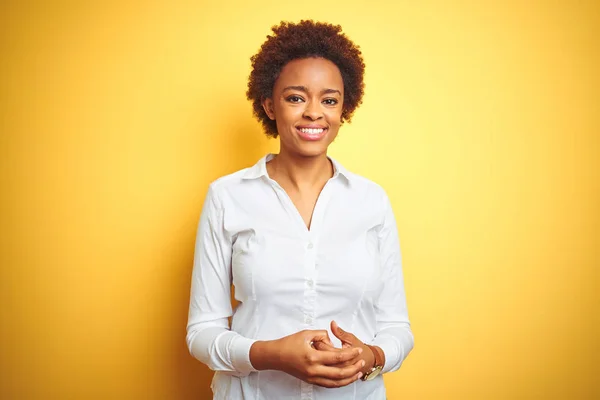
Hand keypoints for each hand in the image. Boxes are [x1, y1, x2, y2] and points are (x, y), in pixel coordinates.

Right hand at [250, 329, 365, 387]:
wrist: (275, 357)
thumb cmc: (288, 343)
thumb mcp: (306, 334)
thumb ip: (321, 334)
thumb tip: (332, 339)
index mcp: (313, 356)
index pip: (337, 357)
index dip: (350, 354)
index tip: (358, 350)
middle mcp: (313, 370)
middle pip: (339, 373)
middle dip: (353, 368)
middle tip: (362, 363)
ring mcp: (311, 377)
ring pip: (335, 382)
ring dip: (348, 379)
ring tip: (358, 373)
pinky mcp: (310, 380)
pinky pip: (328, 385)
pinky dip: (338, 383)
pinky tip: (345, 379)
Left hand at [313, 321, 381, 375]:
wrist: (368, 361)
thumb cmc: (360, 350)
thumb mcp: (351, 338)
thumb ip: (340, 332)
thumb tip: (333, 324)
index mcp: (344, 356)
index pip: (326, 349)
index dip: (321, 342)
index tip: (319, 338)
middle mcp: (341, 366)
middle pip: (322, 358)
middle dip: (317, 350)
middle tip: (317, 343)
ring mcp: (338, 373)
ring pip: (323, 367)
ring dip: (319, 359)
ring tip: (319, 352)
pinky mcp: (337, 378)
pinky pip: (326, 374)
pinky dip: (322, 367)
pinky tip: (321, 361)